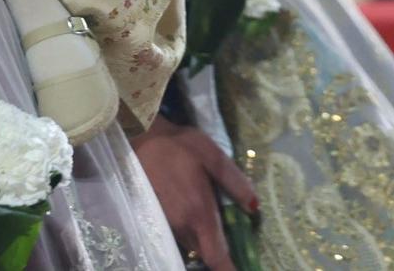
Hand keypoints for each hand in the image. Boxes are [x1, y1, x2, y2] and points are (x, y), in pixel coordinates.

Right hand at [130, 118, 257, 270]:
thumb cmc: (178, 145)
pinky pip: (180, 233)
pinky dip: (191, 230)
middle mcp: (183, 225)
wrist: (138, 137)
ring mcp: (167, 222)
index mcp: (199, 213)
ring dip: (204, 239)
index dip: (228, 269)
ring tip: (212, 220)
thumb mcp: (212, 156)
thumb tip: (254, 207)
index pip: (216, 257)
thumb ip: (234, 182)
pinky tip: (192, 208)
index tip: (240, 269)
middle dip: (219, 250)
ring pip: (192, 242)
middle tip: (231, 237)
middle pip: (205, 252)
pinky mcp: (157, 216)